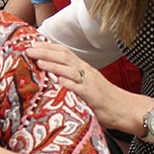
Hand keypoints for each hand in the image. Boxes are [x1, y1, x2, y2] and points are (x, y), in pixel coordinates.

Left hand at [25, 41, 144, 136]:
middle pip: (64, 57)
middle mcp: (85, 72)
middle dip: (45, 52)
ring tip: (39, 62)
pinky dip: (68, 84)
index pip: (64, 52)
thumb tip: (51, 76)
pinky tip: (57, 82)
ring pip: (69, 70)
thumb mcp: (86, 83)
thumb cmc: (104, 98)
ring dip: (53, 65)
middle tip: (28, 50)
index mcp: (83, 68)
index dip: (48, 47)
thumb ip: (72, 78)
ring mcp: (89, 83)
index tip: (32, 44)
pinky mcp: (93, 96)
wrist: (125, 109)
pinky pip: (80, 89)